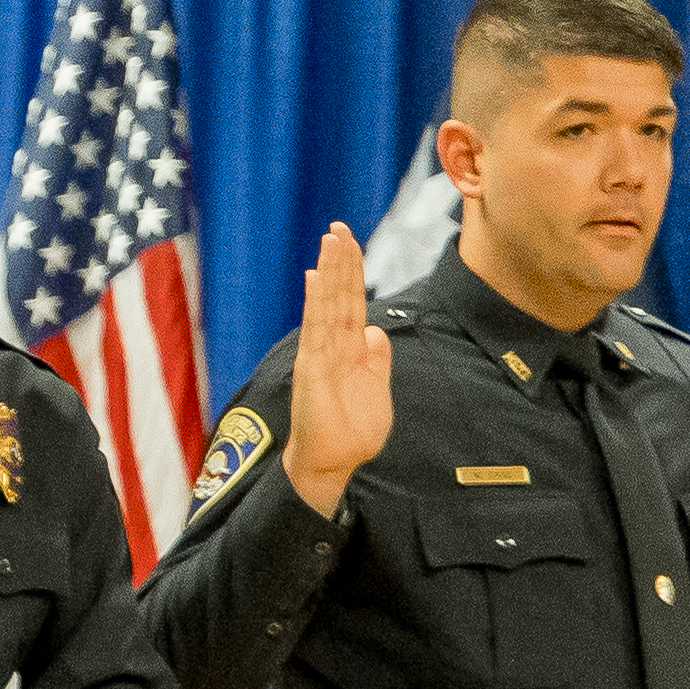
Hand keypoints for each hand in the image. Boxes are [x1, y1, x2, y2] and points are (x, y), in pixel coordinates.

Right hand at [276, 221, 391, 515]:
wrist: (335, 462)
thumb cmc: (353, 432)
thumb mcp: (377, 389)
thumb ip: (378, 359)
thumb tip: (376, 331)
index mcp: (351, 349)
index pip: (352, 302)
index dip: (353, 273)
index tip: (351, 243)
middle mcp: (333, 345)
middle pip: (338, 294)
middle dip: (341, 261)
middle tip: (339, 226)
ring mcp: (320, 353)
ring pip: (327, 303)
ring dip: (330, 271)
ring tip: (331, 239)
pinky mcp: (311, 367)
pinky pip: (315, 328)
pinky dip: (316, 302)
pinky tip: (316, 277)